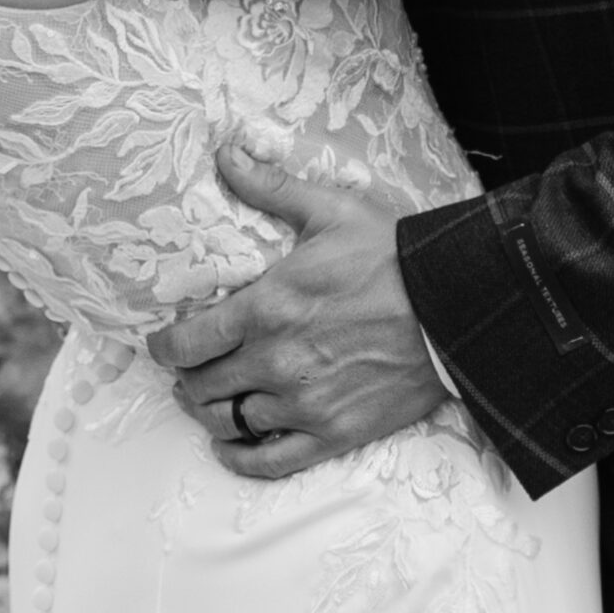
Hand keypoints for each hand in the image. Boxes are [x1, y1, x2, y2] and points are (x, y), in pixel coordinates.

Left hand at [144, 142, 448, 478]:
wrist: (452, 307)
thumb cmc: (390, 255)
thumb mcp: (328, 209)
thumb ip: (269, 186)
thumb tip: (225, 152)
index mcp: (266, 307)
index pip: (189, 342)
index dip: (165, 346)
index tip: (161, 343)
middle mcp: (276, 362)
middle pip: (203, 386)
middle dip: (186, 377)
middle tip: (187, 367)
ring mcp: (304, 404)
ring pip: (230, 423)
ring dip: (209, 413)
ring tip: (206, 400)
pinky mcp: (333, 434)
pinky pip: (270, 462)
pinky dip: (241, 458)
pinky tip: (232, 445)